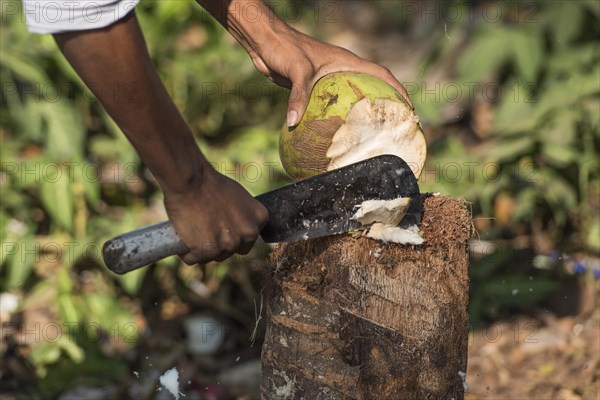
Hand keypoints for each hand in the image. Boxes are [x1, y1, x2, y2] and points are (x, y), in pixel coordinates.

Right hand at [163, 168, 268, 263]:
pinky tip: (183, 239)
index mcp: (259, 218)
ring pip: (213, 257)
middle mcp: (248, 234)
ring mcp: (228, 244)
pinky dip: (186, 252)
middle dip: (218, 244)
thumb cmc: (210, 183)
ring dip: (202, 249)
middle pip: (231, 250)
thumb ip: (241, 215)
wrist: (191, 180)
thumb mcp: (237, 196)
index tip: (220, 226)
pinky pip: (193, 259)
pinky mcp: (206, 251)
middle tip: (204, 229)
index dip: (232, 234)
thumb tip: (234, 229)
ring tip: (192, 231)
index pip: (247, 239)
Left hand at [248, 29, 413, 126]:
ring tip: (368, 134)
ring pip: (350, 97)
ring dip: (360, 112)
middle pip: (370, 87)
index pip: (380, 74)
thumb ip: (299, 95)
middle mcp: (340, 70)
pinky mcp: (312, 87)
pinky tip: (333, 134)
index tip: (408, 107)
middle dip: (384, 103)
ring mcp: (327, 78)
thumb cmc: (284, 48)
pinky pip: (329, 105)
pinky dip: (336, 117)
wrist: (264, 41)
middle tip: (392, 125)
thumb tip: (294, 123)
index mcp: (346, 62)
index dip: (397, 89)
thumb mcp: (296, 71)